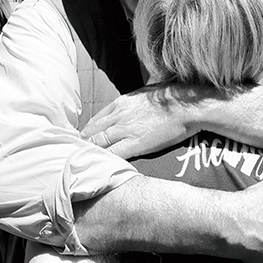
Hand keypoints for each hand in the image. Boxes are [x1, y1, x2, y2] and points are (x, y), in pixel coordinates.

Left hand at [82, 84, 208, 158]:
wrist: (188, 105)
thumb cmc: (173, 98)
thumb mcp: (147, 93)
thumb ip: (135, 101)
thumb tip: (135, 104)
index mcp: (120, 103)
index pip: (95, 120)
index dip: (88, 133)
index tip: (83, 142)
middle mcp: (118, 115)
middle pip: (91, 132)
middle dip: (81, 145)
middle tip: (74, 157)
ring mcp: (125, 129)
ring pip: (97, 144)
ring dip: (88, 155)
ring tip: (80, 166)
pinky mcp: (135, 143)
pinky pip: (113, 155)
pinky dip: (103, 162)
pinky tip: (98, 169)